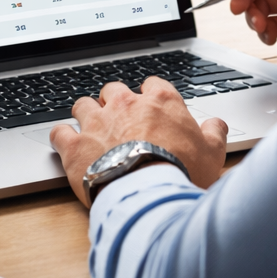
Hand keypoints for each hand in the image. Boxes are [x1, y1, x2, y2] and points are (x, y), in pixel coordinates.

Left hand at [50, 77, 227, 207]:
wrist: (148, 193)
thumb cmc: (182, 171)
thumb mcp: (212, 153)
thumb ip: (214, 133)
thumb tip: (217, 124)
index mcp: (159, 101)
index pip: (153, 84)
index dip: (151, 95)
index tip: (151, 107)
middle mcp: (125, 104)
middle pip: (114, 90)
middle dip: (114, 102)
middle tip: (119, 120)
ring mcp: (97, 122)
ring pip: (84, 105)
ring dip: (86, 114)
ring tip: (90, 129)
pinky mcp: (75, 146)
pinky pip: (59, 132)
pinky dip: (60, 136)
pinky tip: (63, 142)